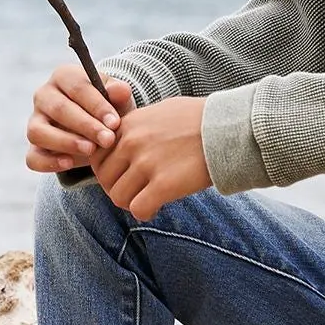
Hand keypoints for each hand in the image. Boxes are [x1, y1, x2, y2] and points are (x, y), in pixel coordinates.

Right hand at [27, 59, 132, 173]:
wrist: (99, 130)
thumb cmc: (107, 110)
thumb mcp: (117, 99)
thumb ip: (119, 93)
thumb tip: (121, 90)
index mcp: (64, 76)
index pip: (77, 87)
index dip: (97, 105)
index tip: (115, 122)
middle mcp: (44, 96)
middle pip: (58, 109)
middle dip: (85, 126)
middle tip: (108, 140)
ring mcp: (35, 122)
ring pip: (38, 132)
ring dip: (66, 142)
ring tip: (91, 150)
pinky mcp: (33, 147)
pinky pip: (33, 157)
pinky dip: (48, 162)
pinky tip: (69, 163)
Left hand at [96, 96, 210, 219]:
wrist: (227, 128)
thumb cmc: (198, 120)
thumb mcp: (159, 112)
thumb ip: (136, 127)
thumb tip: (121, 140)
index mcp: (128, 125)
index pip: (97, 156)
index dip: (109, 170)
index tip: (123, 175)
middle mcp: (132, 143)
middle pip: (105, 179)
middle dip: (119, 188)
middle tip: (137, 191)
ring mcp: (146, 164)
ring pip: (119, 197)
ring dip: (132, 201)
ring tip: (149, 198)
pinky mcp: (163, 185)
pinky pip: (138, 209)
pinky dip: (145, 212)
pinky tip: (157, 207)